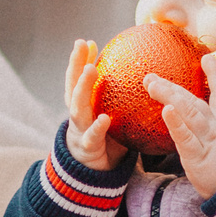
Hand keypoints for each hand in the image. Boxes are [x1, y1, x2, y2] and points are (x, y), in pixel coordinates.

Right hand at [62, 39, 120, 170]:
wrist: (93, 174)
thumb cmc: (106, 139)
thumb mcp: (110, 115)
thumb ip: (118, 97)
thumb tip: (142, 74)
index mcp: (82, 105)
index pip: (77, 78)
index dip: (79, 60)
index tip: (85, 42)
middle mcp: (77, 114)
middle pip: (73, 86)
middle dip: (76, 65)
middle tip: (81, 45)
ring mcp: (80, 130)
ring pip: (78, 107)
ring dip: (83, 87)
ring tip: (91, 70)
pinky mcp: (87, 148)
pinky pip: (92, 137)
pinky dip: (96, 127)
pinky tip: (104, 118)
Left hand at [146, 51, 215, 197]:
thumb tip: (206, 142)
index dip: (215, 76)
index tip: (207, 58)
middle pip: (194, 102)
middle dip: (172, 88)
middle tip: (150, 76)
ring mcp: (210, 142)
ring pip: (189, 113)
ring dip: (169, 96)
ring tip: (151, 83)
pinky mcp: (200, 158)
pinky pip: (186, 139)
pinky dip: (176, 123)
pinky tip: (166, 110)